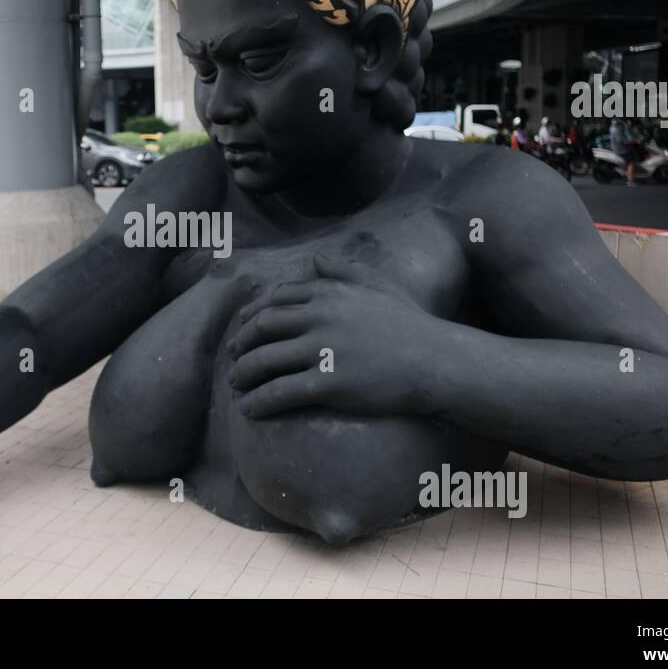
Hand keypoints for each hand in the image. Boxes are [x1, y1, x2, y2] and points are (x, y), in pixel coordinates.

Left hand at [227, 253, 439, 418]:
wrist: (435, 361)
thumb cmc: (411, 325)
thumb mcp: (379, 286)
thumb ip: (345, 271)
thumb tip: (318, 259)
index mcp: (329, 293)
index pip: (276, 299)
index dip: (252, 314)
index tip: (242, 326)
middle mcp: (320, 317)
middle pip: (264, 327)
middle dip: (241, 342)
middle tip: (231, 357)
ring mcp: (323, 350)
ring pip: (265, 360)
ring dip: (243, 373)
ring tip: (235, 385)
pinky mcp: (328, 383)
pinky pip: (280, 392)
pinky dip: (258, 401)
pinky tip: (248, 410)